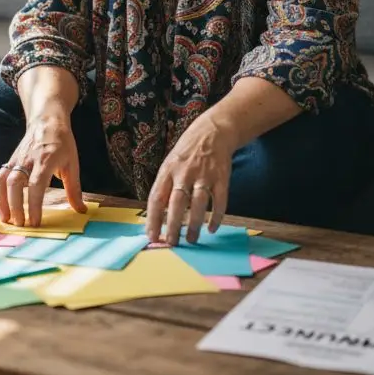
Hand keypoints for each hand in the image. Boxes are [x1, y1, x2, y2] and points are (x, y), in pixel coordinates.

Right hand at [0, 115, 87, 226]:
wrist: (47, 120)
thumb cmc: (62, 143)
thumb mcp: (73, 164)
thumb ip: (74, 189)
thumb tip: (81, 210)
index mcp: (45, 160)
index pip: (36, 185)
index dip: (34, 204)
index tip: (35, 222)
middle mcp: (27, 160)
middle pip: (15, 184)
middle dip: (15, 206)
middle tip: (20, 224)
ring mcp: (16, 160)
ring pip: (2, 180)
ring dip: (1, 201)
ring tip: (5, 220)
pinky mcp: (10, 161)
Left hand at [145, 115, 238, 245]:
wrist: (213, 131)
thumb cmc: (187, 152)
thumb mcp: (170, 164)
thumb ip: (165, 187)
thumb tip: (155, 216)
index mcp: (167, 170)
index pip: (156, 197)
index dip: (153, 218)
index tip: (151, 236)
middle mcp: (184, 172)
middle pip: (176, 203)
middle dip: (173, 225)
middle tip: (171, 243)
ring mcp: (204, 175)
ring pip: (198, 204)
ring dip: (193, 224)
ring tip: (191, 240)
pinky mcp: (222, 177)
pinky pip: (219, 201)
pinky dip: (216, 216)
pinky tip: (212, 228)